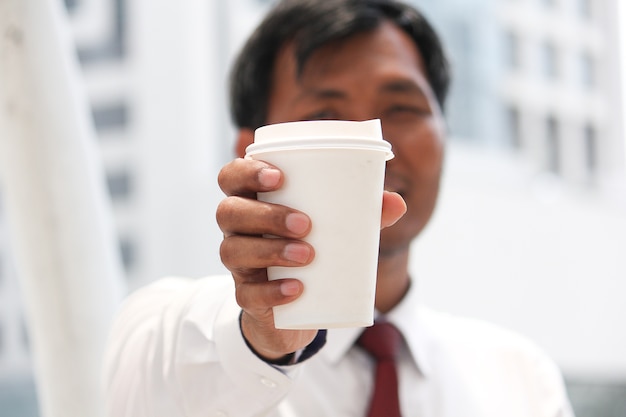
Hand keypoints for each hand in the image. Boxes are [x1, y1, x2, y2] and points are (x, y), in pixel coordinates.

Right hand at [216, 158, 405, 360]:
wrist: (298, 307)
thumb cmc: (312, 250)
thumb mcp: (335, 230)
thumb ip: (362, 214)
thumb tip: (397, 202)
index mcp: (254, 201)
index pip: (231, 176)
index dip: (246, 171)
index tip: (279, 177)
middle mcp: (238, 230)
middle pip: (228, 211)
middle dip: (265, 215)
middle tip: (306, 224)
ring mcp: (239, 264)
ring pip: (231, 251)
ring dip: (270, 251)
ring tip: (308, 255)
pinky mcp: (246, 296)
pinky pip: (246, 293)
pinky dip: (272, 291)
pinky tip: (297, 289)